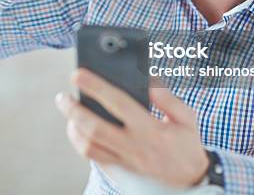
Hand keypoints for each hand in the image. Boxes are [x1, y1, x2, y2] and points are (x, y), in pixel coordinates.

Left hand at [55, 68, 208, 187]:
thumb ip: (167, 97)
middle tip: (62, 97)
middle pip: (95, 128)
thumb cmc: (186, 142)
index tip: (78, 74)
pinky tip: (77, 129)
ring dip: (73, 128)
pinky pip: (94, 158)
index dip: (96, 87)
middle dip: (74, 110)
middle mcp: (135, 146)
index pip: (118, 103)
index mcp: (151, 129)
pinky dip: (80, 143)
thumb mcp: (186, 117)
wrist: (191, 180)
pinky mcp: (120, 170)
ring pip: (89, 147)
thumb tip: (147, 80)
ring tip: (68, 112)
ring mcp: (126, 160)